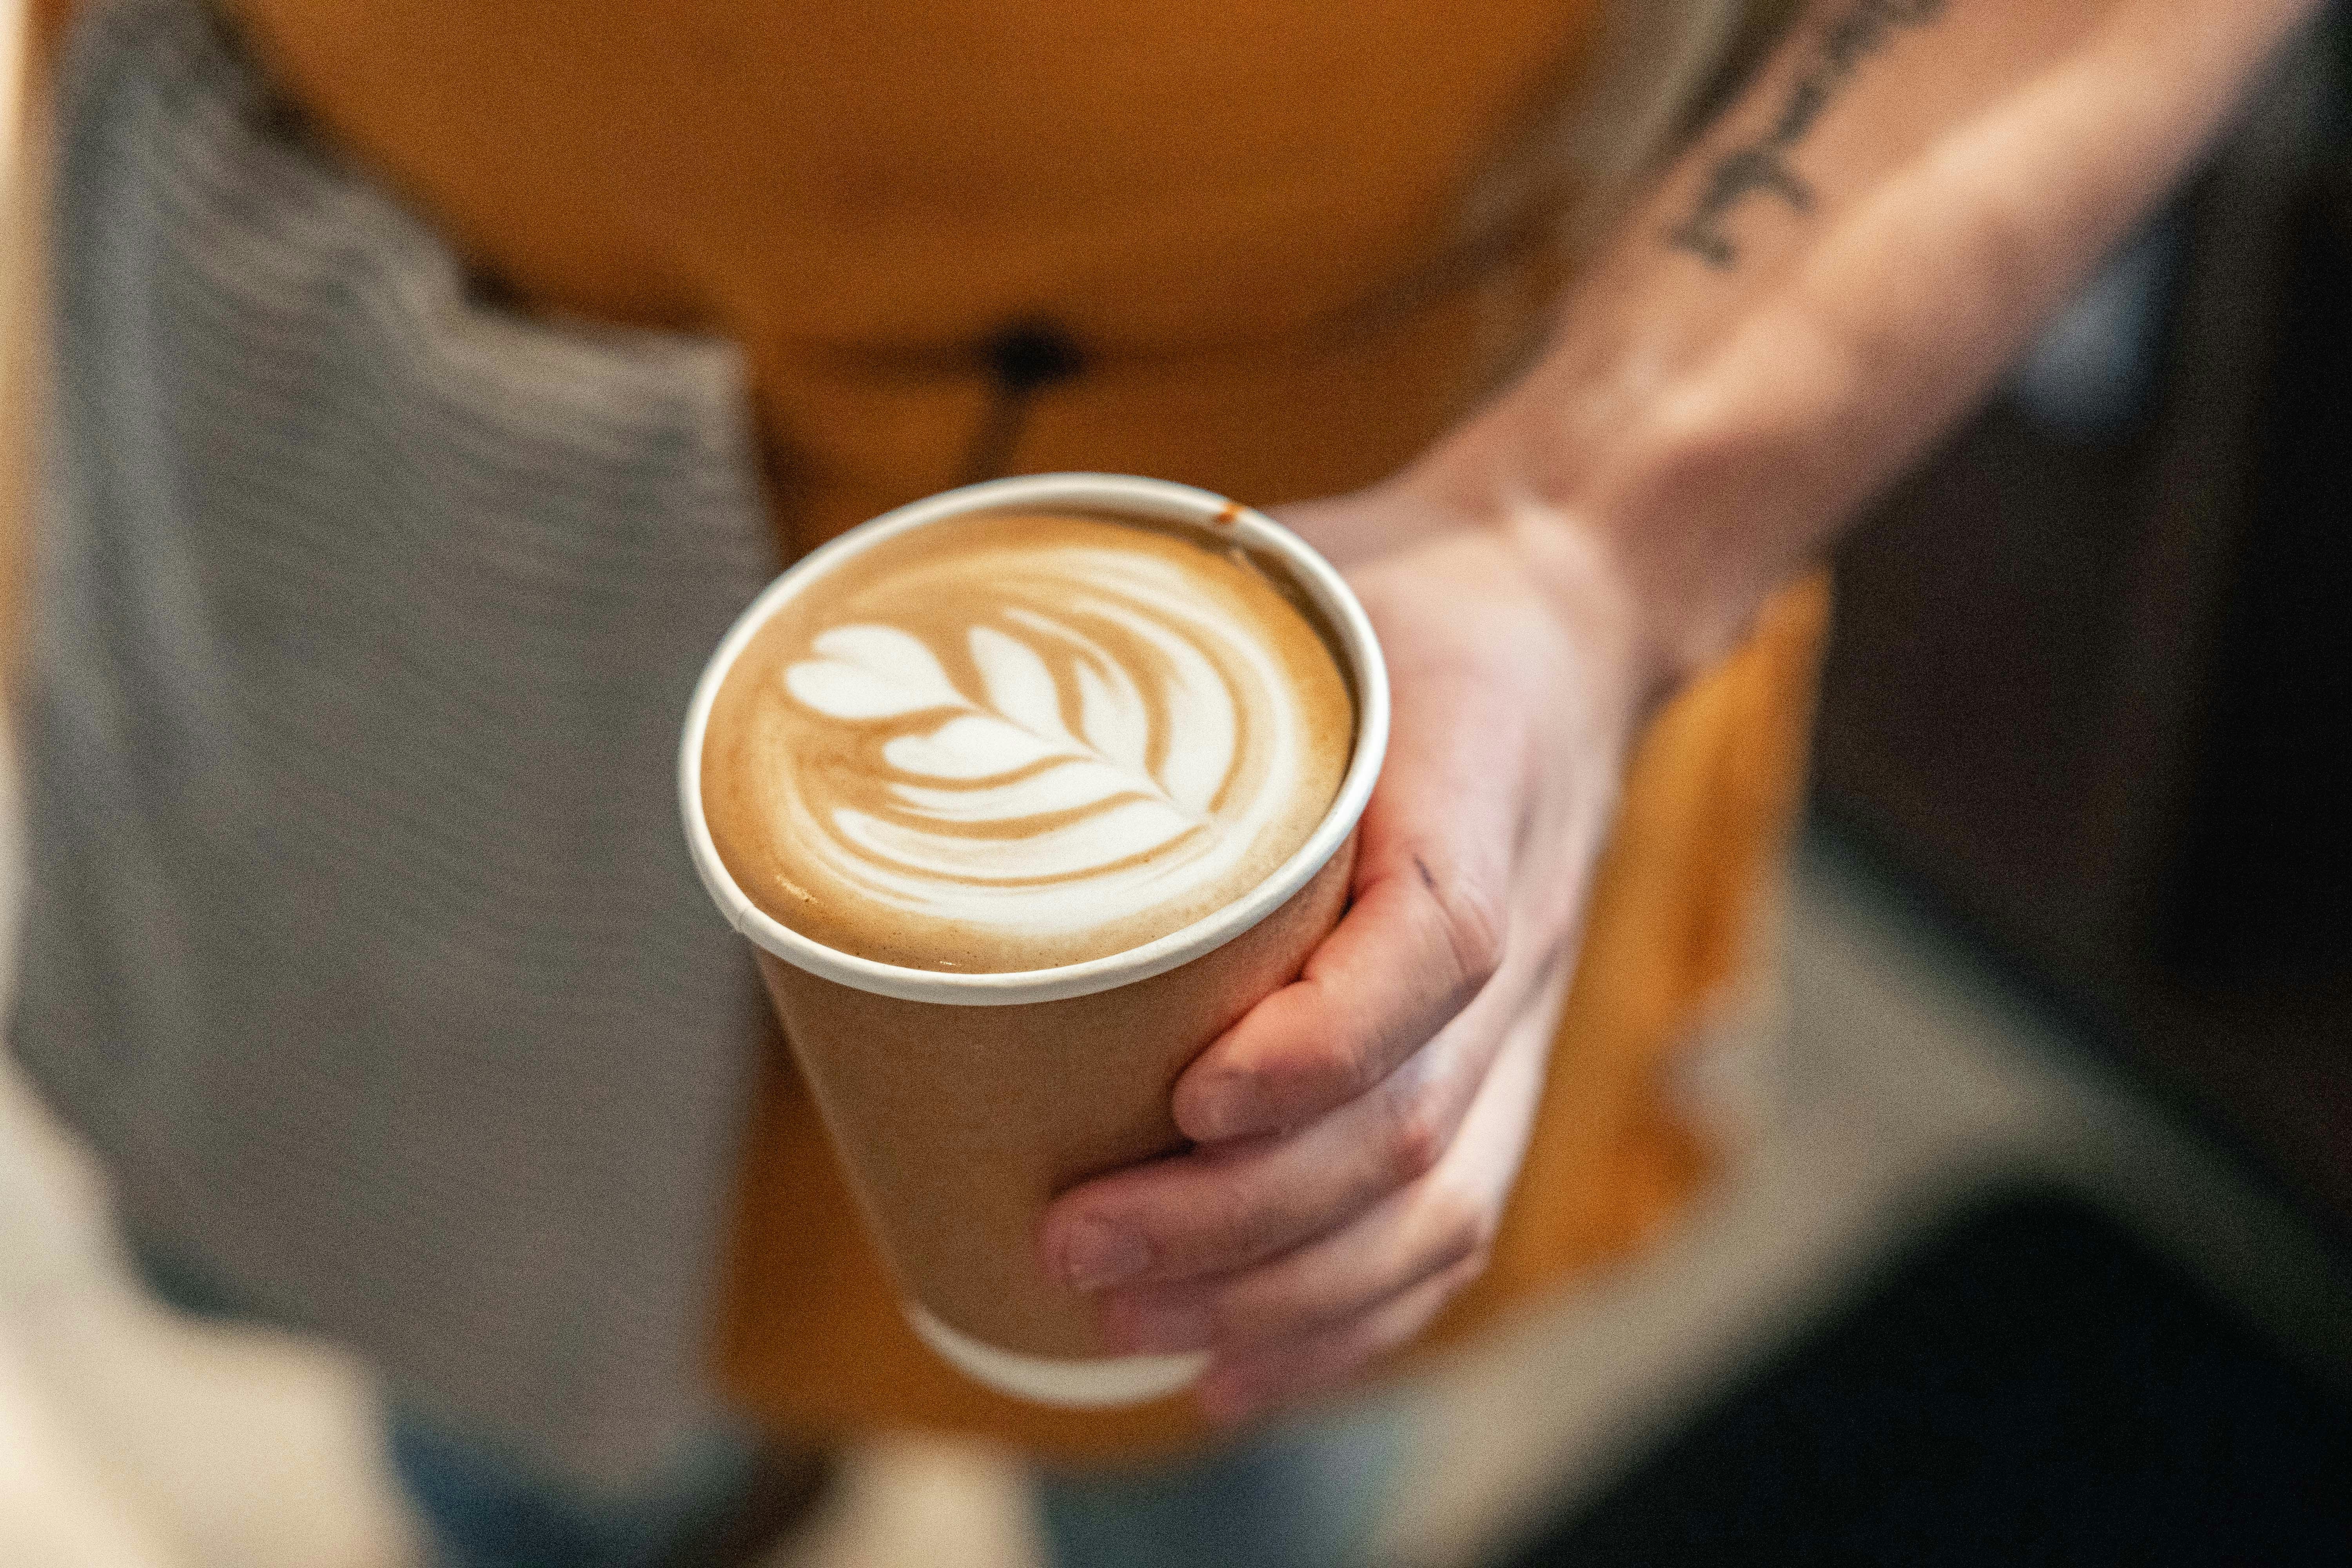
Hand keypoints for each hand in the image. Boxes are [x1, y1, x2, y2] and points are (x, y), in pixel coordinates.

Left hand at [1034, 478, 1653, 1423]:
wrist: (1561, 609)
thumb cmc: (1397, 607)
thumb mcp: (1303, 585)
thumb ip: (1163, 641)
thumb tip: (943, 681)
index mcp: (1471, 794)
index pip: (1436, 944)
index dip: (1320, 1042)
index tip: (1187, 1098)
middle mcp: (1518, 933)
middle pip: (1413, 1122)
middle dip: (1240, 1215)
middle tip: (1073, 1241)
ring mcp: (1521, 1022)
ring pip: (1439, 1204)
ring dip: (1282, 1293)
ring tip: (1130, 1327)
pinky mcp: (1503, 1070)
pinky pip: (1456, 1227)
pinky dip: (1352, 1324)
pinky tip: (1241, 1377)